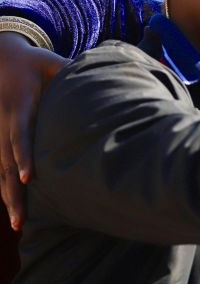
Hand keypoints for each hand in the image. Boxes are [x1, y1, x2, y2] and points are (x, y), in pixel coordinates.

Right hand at [0, 32, 66, 229]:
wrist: (2, 58)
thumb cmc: (36, 63)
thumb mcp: (53, 63)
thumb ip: (73, 72)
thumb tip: (105, 77)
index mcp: (19, 105)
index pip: (20, 134)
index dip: (22, 155)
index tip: (28, 176)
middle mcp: (5, 123)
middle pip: (5, 162)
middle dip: (13, 190)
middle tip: (22, 219)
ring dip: (8, 197)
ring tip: (19, 224)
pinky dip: (4, 188)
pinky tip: (14, 210)